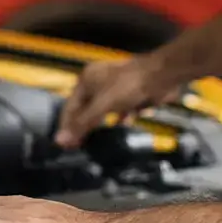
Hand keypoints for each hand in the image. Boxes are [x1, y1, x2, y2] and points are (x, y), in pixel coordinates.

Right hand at [55, 56, 183, 148]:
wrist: (161, 76)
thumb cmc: (128, 86)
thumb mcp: (102, 105)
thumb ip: (82, 123)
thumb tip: (60, 140)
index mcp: (86, 80)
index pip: (69, 106)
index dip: (66, 126)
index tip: (63, 145)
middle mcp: (98, 82)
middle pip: (85, 109)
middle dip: (83, 126)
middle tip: (78, 146)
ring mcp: (115, 88)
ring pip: (103, 110)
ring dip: (100, 124)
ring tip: (95, 141)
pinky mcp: (131, 94)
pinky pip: (121, 110)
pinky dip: (121, 118)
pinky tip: (122, 125)